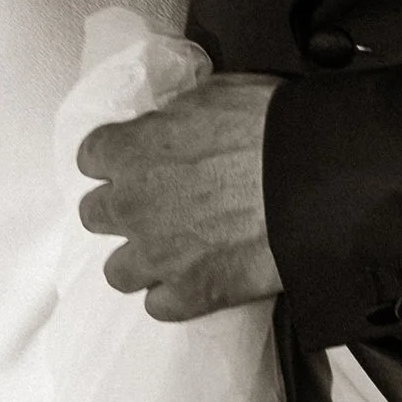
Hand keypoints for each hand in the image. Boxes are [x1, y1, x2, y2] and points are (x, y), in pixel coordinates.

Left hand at [76, 74, 282, 319]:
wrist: (311, 179)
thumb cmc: (268, 126)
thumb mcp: (212, 94)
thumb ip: (174, 118)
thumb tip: (171, 125)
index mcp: (130, 150)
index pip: (90, 157)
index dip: (113, 159)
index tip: (132, 159)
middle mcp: (131, 205)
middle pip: (94, 215)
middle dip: (120, 210)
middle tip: (152, 204)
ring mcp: (157, 255)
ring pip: (117, 271)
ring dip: (139, 261)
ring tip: (169, 251)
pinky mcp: (190, 293)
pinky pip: (160, 306)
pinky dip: (175, 296)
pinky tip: (196, 280)